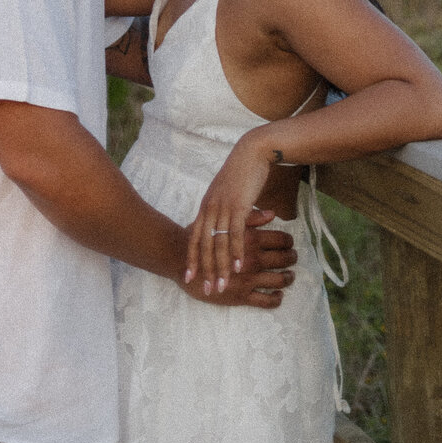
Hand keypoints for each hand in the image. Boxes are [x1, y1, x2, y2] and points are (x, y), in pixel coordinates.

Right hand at [185, 214, 295, 308]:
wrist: (182, 258)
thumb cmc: (203, 234)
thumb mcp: (226, 219)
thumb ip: (251, 218)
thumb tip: (272, 213)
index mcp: (250, 239)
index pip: (280, 240)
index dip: (289, 242)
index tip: (290, 243)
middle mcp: (252, 258)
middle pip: (283, 260)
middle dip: (292, 259)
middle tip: (293, 258)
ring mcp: (248, 278)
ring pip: (278, 280)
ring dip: (288, 279)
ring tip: (290, 276)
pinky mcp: (242, 296)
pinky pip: (266, 301)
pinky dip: (276, 299)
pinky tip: (278, 295)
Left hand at [186, 131, 281, 293]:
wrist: (252, 152)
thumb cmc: (241, 173)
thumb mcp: (227, 194)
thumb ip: (223, 210)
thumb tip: (225, 225)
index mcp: (206, 206)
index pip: (194, 238)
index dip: (192, 259)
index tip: (189, 278)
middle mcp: (210, 208)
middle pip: (204, 245)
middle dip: (205, 270)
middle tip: (207, 291)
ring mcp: (223, 207)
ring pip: (218, 243)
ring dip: (221, 267)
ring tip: (222, 286)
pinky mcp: (238, 205)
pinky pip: (235, 233)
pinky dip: (236, 252)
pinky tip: (239, 267)